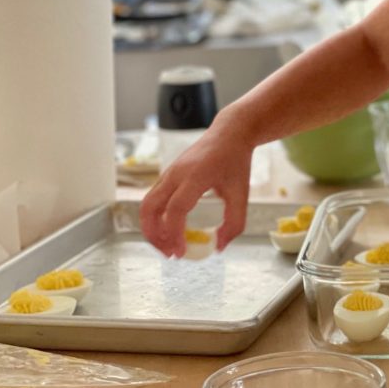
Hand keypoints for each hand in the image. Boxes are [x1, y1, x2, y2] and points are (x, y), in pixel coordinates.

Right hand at [140, 114, 253, 256]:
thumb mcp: (241, 193)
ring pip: (147, 205)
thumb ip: (234, 222)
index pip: (175, 209)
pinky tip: (170, 231)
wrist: (230, 133)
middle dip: (155, 235)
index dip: (174, 233)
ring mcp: (168, 173)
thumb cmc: (236, 162)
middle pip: (150, 208)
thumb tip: (218, 247)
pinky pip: (153, 200)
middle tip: (170, 254)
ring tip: (168, 246)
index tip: (181, 252)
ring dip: (152, 229)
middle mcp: (176, 173)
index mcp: (195, 175)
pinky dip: (156, 218)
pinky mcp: (167, 175)